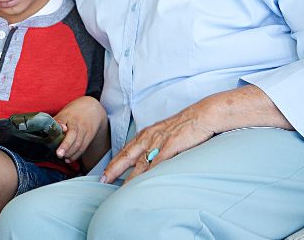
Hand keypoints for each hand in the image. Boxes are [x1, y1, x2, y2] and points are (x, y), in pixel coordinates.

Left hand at [54, 96, 106, 162]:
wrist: (92, 108)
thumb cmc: (74, 112)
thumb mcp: (64, 113)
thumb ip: (56, 122)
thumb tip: (48, 131)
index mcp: (68, 115)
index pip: (62, 120)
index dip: (60, 125)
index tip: (59, 131)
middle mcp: (78, 122)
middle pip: (73, 134)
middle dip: (66, 145)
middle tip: (59, 154)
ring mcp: (85, 130)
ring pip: (79, 143)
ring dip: (70, 153)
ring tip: (63, 157)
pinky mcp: (90, 136)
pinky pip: (83, 147)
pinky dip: (76, 155)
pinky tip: (69, 159)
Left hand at [100, 103, 214, 184]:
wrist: (201, 115)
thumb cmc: (185, 125)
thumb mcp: (164, 132)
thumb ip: (155, 144)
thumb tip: (149, 158)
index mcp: (146, 134)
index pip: (126, 150)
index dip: (115, 162)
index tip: (105, 173)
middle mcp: (149, 138)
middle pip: (126, 156)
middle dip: (114, 169)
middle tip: (103, 180)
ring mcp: (158, 142)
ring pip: (139, 163)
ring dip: (129, 177)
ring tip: (120, 189)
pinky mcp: (170, 147)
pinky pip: (157, 163)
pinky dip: (149, 174)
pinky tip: (143, 183)